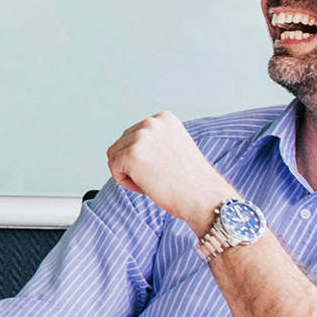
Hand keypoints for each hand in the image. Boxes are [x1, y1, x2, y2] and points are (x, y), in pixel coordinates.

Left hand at [106, 113, 236, 233]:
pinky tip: (147, 185)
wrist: (203, 197)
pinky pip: (114, 169)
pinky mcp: (131, 155)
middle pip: (121, 144)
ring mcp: (140, 137)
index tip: (163, 165)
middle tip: (158, 175)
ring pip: (114, 156)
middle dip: (134, 164)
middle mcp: (151, 123)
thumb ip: (155, 139)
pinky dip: (126, 182)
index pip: (133, 135)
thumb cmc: (190, 180)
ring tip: (154, 180)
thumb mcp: (174, 146)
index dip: (144, 156)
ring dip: (129, 173)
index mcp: (163, 118)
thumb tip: (133, 143)